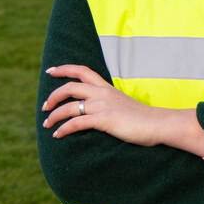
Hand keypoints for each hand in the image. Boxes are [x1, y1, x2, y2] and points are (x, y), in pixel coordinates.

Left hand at [42, 64, 202, 152]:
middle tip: (45, 106)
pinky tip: (58, 135)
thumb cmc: (144, 118)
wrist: (159, 123)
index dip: (64, 69)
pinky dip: (64, 128)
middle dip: (53, 96)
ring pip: (69, 106)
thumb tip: (99, 112)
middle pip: (70, 86)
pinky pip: (76, 122)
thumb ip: (109, 104)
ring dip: (54, 115)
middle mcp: (102, 93)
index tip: (51, 71)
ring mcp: (102, 106)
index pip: (82, 70)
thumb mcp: (123, 105)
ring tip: (47, 124)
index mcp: (106, 87)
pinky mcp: (104, 120)